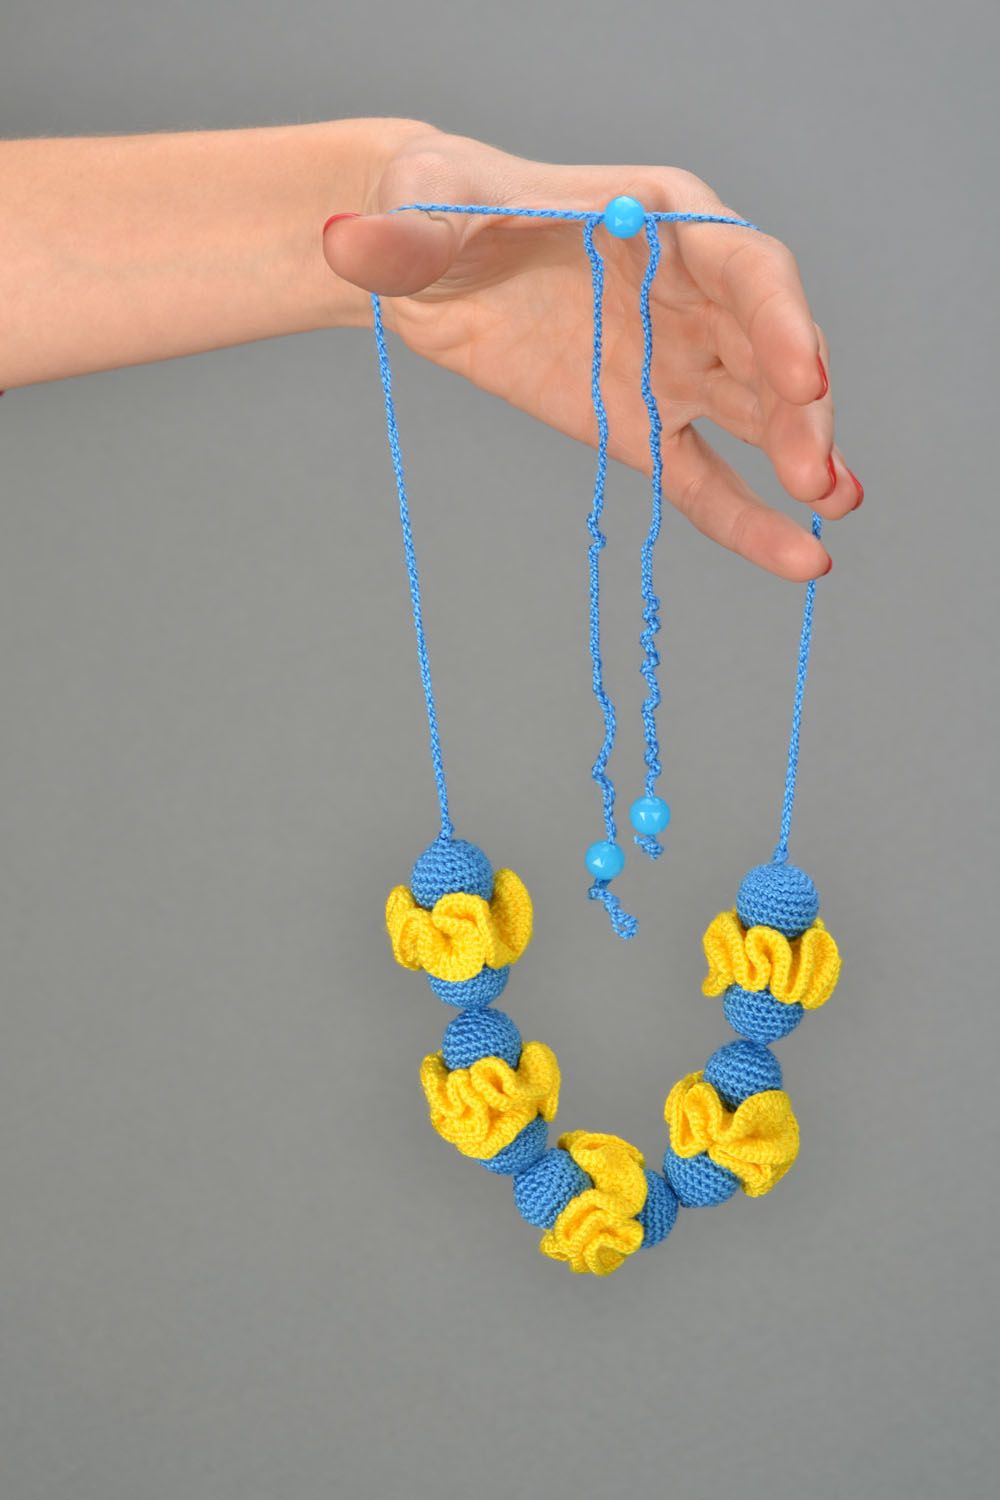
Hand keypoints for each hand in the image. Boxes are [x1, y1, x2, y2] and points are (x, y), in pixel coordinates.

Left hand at [323, 126, 861, 579]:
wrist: (420, 263)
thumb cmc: (435, 211)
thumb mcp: (419, 213)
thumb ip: (406, 236)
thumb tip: (351, 248)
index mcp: (662, 216)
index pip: (745, 265)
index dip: (782, 320)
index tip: (804, 375)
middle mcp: (689, 289)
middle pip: (768, 348)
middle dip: (801, 409)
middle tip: (816, 477)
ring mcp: (674, 362)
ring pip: (755, 414)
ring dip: (799, 460)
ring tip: (832, 510)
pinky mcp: (643, 426)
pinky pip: (703, 478)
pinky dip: (745, 519)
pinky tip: (798, 558)